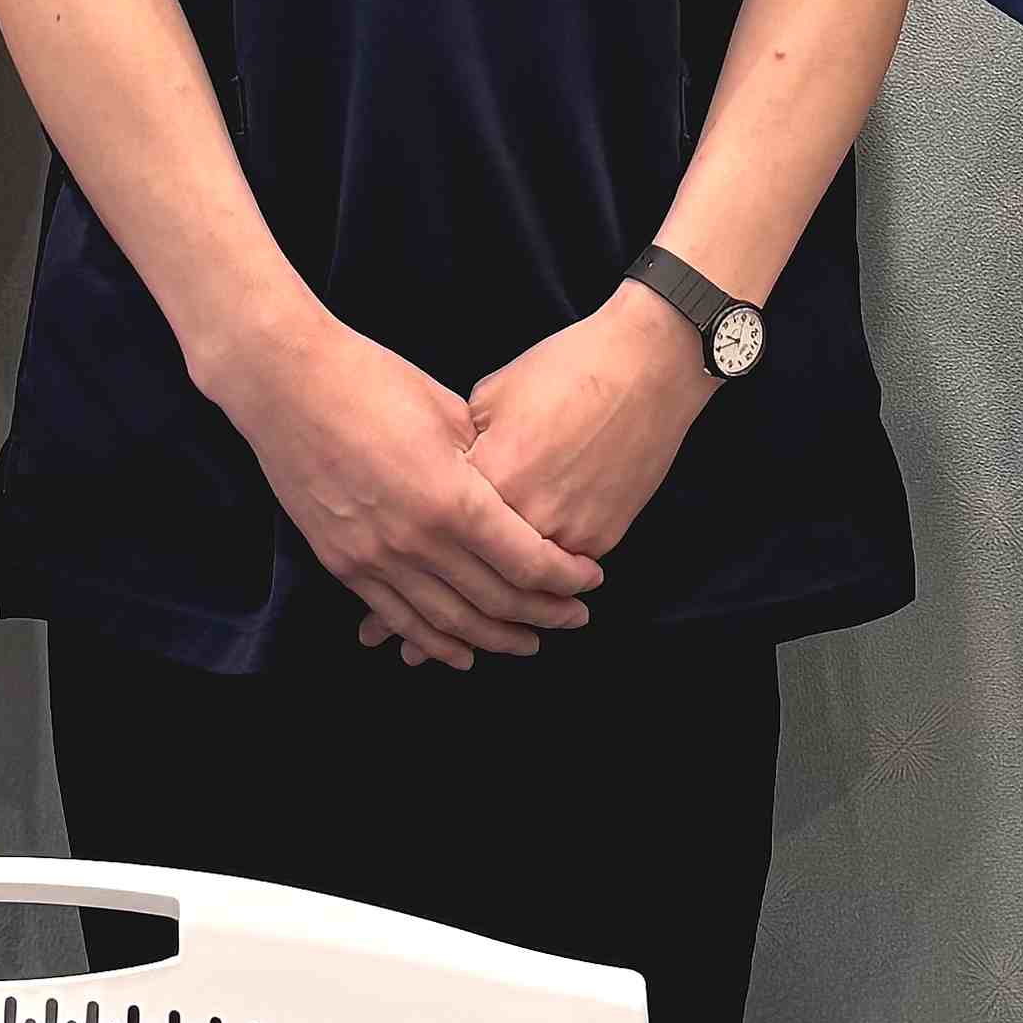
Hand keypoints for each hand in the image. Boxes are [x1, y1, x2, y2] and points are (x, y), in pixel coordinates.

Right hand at [197, 307, 603, 669]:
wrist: (287, 384)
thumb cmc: (373, 381)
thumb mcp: (449, 414)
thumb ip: (486, 466)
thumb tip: (518, 500)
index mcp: (454, 500)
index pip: (528, 562)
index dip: (566, 579)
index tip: (590, 580)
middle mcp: (417, 541)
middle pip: (496, 600)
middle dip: (544, 614)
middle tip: (574, 618)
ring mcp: (375, 558)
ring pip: (449, 623)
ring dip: (495, 639)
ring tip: (529, 644)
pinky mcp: (342, 563)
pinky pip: (396, 619)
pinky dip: (432, 643)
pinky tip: (461, 653)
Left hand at [352, 288, 712, 663]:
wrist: (646, 366)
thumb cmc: (562, 369)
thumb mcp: (490, 398)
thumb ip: (458, 449)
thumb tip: (435, 477)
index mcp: (479, 481)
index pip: (431, 549)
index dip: (401, 591)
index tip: (376, 624)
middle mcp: (520, 517)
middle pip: (470, 588)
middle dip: (436, 632)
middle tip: (408, 655)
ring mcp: (564, 532)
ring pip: (516, 597)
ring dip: (489, 629)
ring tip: (459, 651)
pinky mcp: (601, 536)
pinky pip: (558, 580)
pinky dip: (536, 599)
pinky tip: (519, 615)